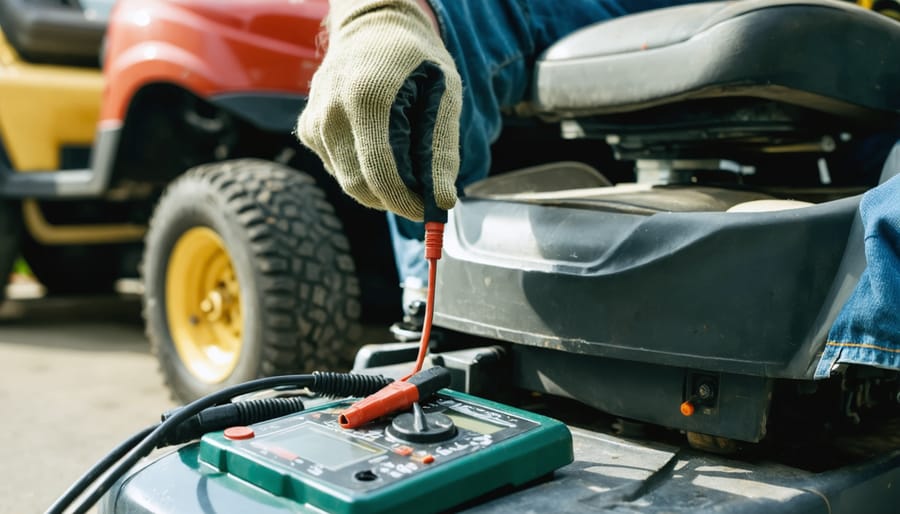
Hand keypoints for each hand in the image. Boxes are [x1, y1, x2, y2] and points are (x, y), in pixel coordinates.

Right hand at [296, 0, 461, 221]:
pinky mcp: (308, 130)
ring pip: (348, 182)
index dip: (407, 201)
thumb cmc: (415, 58)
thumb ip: (443, 149)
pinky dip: (363, 171)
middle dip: (395, 200)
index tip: (430, 211)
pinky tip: (380, 145)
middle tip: (423, 198)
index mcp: (366, 98)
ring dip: (380, 187)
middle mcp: (331, 111)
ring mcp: (314, 121)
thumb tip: (443, 200)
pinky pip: (338, 169)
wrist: (372, 26)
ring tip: (407, 163)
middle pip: (361, 186)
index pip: (382, 173)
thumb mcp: (445, 93)